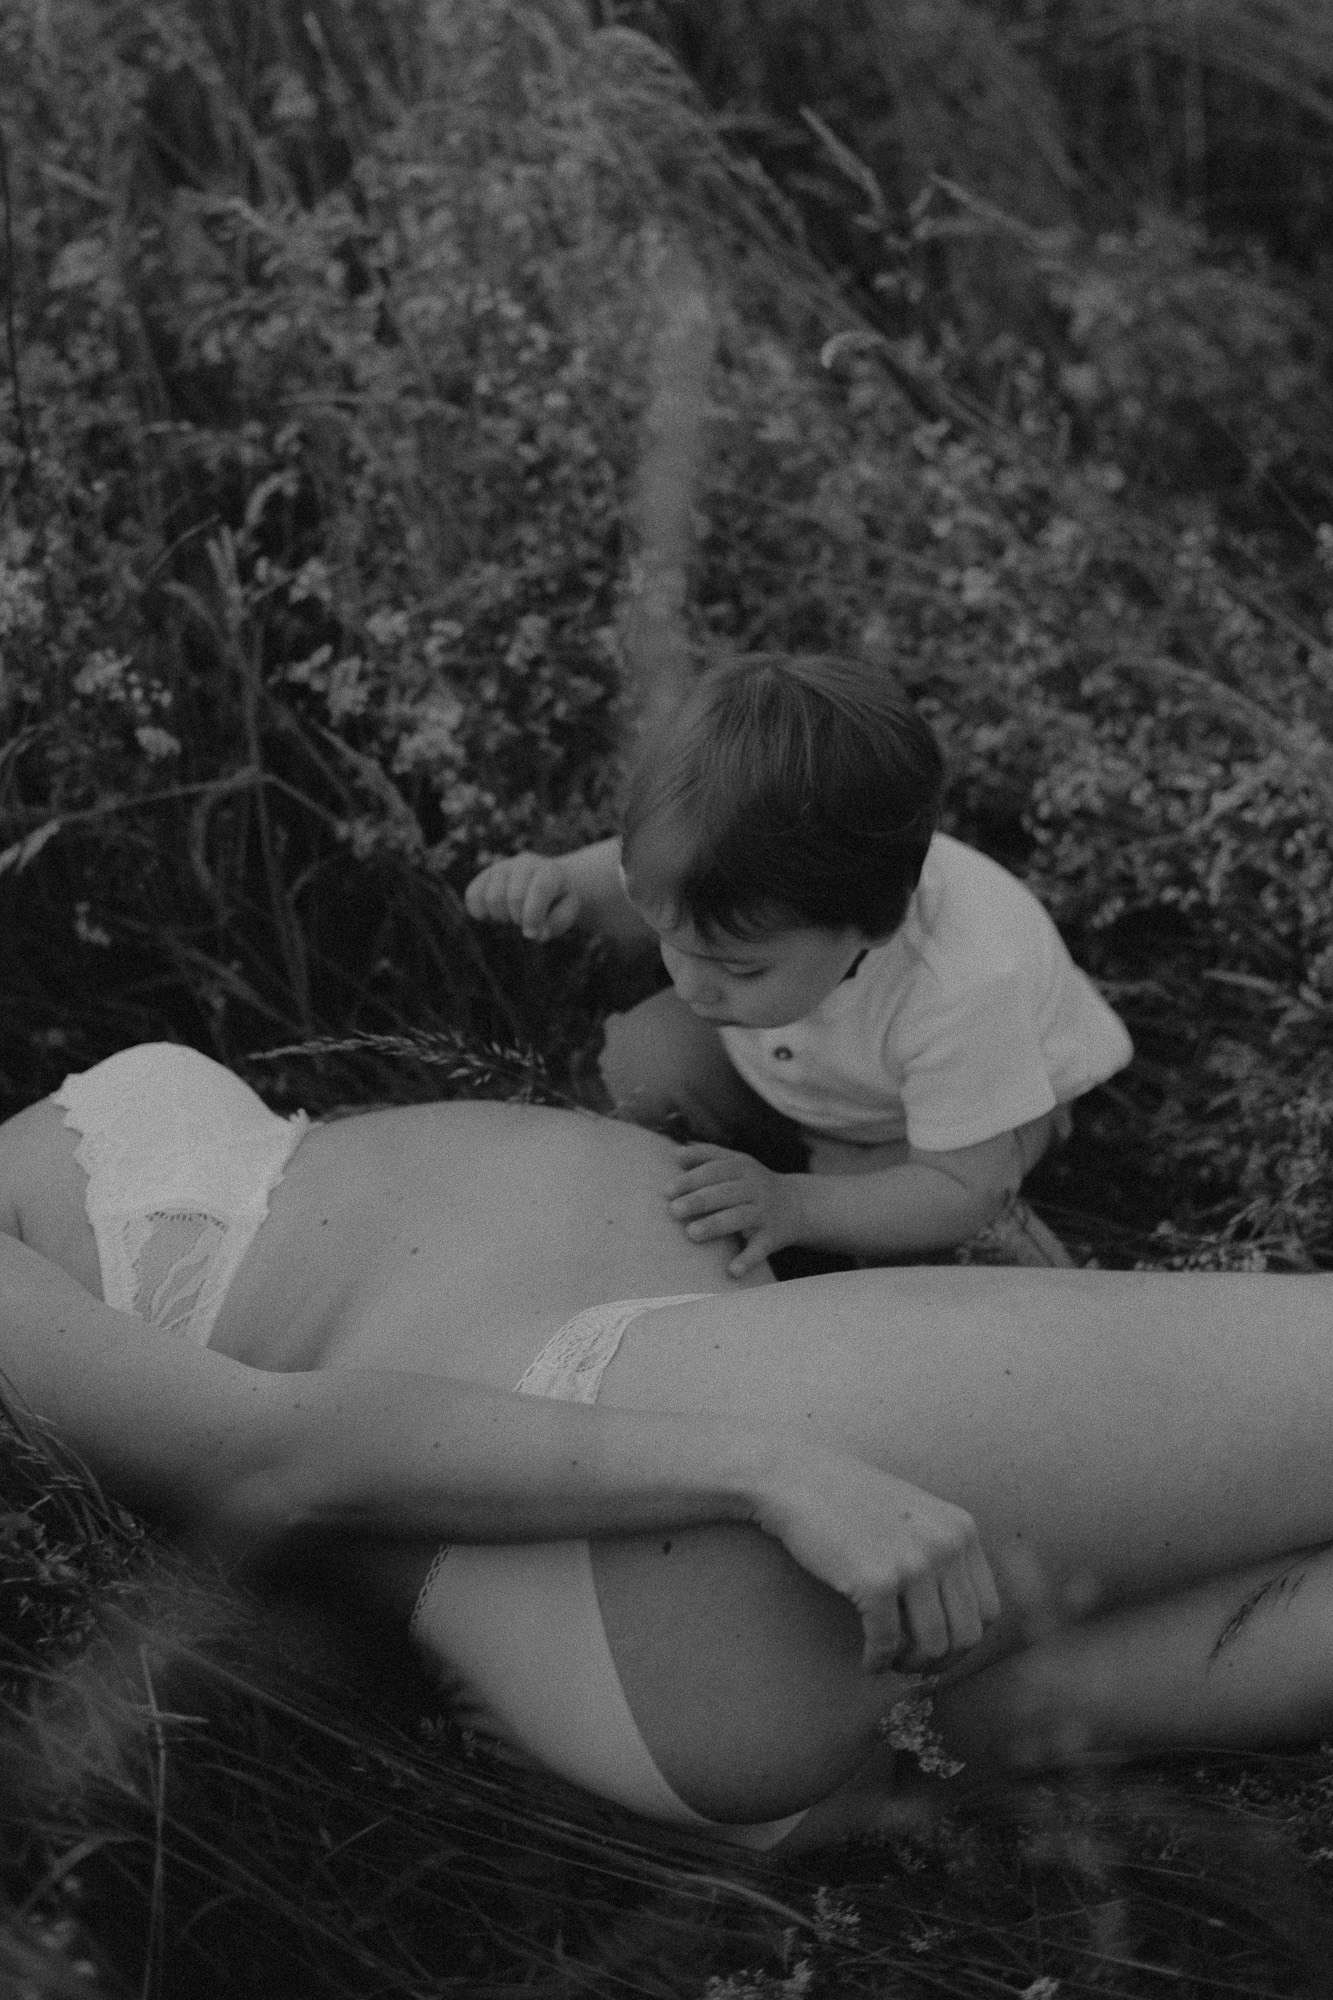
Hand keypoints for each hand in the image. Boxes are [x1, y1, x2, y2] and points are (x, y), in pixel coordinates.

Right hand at [464, 853, 579, 940]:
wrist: (548, 879)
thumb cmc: (558, 900)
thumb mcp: (567, 912)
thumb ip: (555, 924)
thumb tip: (536, 934)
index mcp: (550, 871)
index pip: (539, 890)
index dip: (533, 916)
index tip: (530, 934)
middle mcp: (526, 863)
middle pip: (513, 897)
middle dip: (518, 918)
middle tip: (523, 922)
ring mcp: (503, 866)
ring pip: (491, 897)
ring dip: (500, 916)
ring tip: (510, 916)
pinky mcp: (486, 874)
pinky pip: (472, 894)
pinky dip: (478, 911)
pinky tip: (490, 916)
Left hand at [666, 1143, 805, 1276]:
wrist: (798, 1204)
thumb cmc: (752, 1183)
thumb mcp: (736, 1163)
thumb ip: (707, 1155)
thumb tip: (675, 1153)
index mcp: (742, 1167)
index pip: (715, 1169)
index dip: (691, 1179)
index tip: (667, 1191)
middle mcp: (755, 1187)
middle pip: (725, 1192)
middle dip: (699, 1201)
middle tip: (673, 1211)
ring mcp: (765, 1212)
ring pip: (740, 1217)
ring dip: (716, 1225)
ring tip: (691, 1234)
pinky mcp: (773, 1236)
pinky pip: (760, 1248)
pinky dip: (748, 1260)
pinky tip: (732, 1271)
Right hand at [757, 1446, 1002, 1674]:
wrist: (798, 1478)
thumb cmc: (853, 1501)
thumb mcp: (917, 1516)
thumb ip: (944, 1555)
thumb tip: (958, 1624)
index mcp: (962, 1530)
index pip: (989, 1610)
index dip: (964, 1639)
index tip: (939, 1647)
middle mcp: (946, 1545)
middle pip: (968, 1635)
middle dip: (941, 1661)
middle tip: (913, 1664)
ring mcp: (913, 1563)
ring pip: (934, 1646)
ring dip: (910, 1665)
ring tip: (890, 1661)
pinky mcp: (876, 1581)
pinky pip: (887, 1643)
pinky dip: (877, 1661)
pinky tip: (867, 1660)